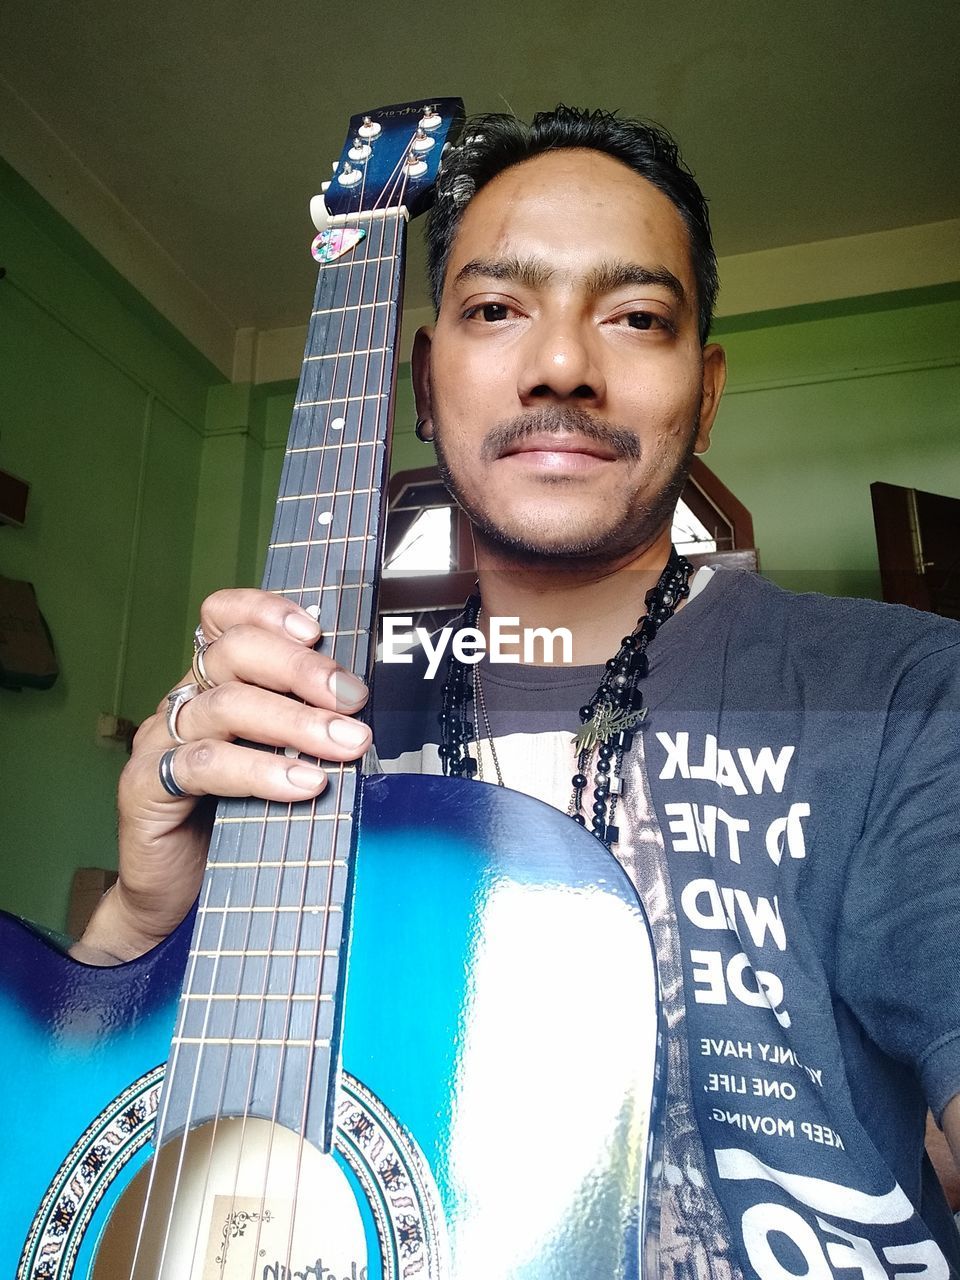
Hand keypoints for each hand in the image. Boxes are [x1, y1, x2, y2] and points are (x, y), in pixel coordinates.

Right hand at [75, 589, 370, 964]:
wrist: (173, 899)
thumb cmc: (233, 823)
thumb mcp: (278, 764)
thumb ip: (305, 730)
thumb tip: (369, 714)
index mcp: (213, 683)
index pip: (225, 618)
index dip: (267, 611)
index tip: (317, 631)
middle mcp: (185, 701)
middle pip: (234, 653)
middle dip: (301, 669)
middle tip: (353, 698)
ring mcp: (162, 741)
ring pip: (226, 706)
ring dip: (295, 722)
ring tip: (347, 744)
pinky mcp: (147, 786)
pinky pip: (204, 766)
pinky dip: (259, 771)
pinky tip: (303, 785)